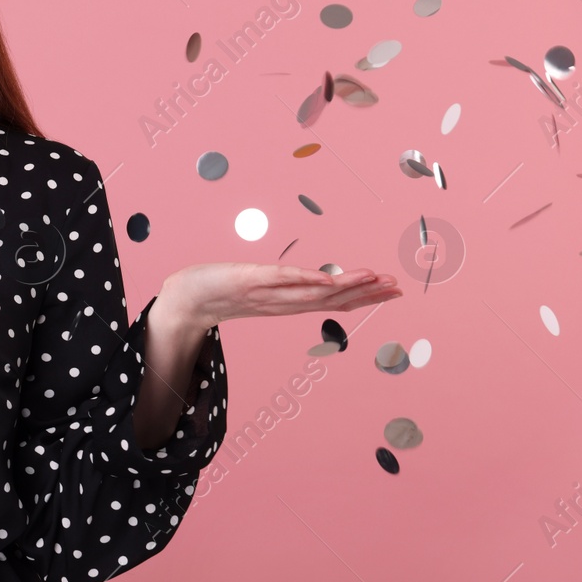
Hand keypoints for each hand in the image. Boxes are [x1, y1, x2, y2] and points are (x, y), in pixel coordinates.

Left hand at [160, 262, 402, 329]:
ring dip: (346, 286)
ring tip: (375, 278)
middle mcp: (282, 302)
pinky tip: (327, 279)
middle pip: (331, 299)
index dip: (364, 297)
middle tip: (398, 286)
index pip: (332, 300)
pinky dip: (304, 280)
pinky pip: (280, 280)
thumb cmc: (219, 291)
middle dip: (367, 293)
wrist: (183, 299)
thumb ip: (282, 287)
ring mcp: (266, 293)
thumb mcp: (257, 288)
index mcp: (288, 304)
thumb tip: (305, 283)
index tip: (393, 290)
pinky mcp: (247, 281)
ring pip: (313, 292)